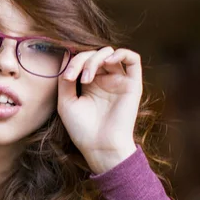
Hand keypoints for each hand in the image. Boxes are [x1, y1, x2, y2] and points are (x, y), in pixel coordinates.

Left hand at [57, 46, 142, 173]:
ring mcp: (119, 80)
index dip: (72, 62)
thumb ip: (65, 79)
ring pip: (109, 53)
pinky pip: (133, 58)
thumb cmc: (82, 128)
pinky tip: (108, 62)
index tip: (66, 78)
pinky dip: (121, 53)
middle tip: (74, 78)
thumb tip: (67, 56)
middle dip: (81, 61)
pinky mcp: (133, 84)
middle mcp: (105, 79)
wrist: (100, 146)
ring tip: (87, 77)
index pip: (82, 59)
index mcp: (89, 83)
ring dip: (95, 59)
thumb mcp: (66, 101)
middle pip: (94, 54)